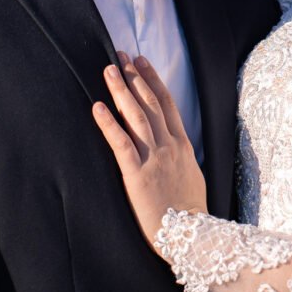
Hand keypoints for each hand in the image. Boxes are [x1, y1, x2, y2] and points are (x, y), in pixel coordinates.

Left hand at [94, 54, 206, 247]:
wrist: (193, 236)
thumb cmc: (191, 211)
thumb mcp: (193, 176)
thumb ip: (183, 157)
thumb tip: (178, 146)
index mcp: (183, 145)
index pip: (167, 103)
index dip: (153, 79)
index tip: (142, 62)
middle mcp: (169, 146)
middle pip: (151, 102)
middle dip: (135, 77)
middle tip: (121, 55)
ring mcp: (154, 158)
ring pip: (136, 116)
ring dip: (122, 91)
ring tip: (109, 70)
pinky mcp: (137, 175)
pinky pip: (121, 144)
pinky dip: (109, 124)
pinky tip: (98, 107)